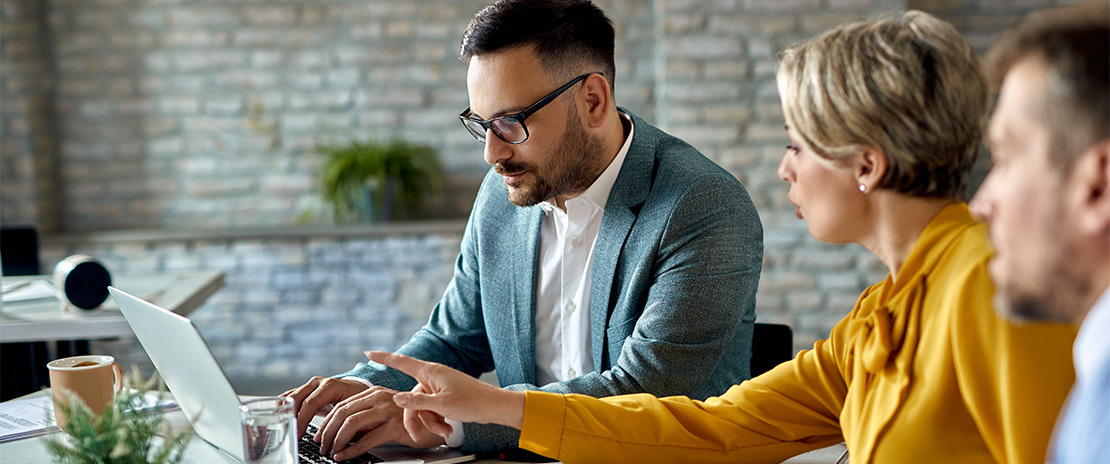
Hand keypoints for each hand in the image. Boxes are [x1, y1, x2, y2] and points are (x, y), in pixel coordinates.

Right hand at [281, 376, 367, 439]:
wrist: (356, 389)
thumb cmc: (356, 400)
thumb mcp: (353, 409)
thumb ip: (342, 421)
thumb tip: (336, 439)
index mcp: (330, 386)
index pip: (310, 403)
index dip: (302, 420)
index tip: (299, 434)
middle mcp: (318, 383)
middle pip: (297, 398)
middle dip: (292, 418)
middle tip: (290, 434)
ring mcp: (309, 385)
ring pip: (290, 396)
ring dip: (285, 412)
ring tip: (285, 428)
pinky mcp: (304, 390)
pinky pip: (290, 397)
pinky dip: (284, 407)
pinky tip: (283, 419)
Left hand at [313, 385, 445, 460]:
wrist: (436, 424)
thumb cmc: (408, 421)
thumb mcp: (382, 414)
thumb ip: (365, 418)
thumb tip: (339, 433)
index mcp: (373, 392)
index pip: (342, 405)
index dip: (327, 422)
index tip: (319, 435)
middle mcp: (379, 397)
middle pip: (343, 413)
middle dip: (328, 432)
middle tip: (322, 446)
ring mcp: (387, 410)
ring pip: (351, 424)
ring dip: (337, 440)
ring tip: (331, 452)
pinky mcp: (394, 425)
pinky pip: (366, 440)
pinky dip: (351, 450)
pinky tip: (344, 457)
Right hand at [366, 351, 524, 436]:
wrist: (493, 407)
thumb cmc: (472, 401)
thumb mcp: (441, 404)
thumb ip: (417, 402)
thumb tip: (395, 398)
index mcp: (431, 372)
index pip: (402, 362)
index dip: (384, 357)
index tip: (369, 352)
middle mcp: (433, 378)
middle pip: (410, 398)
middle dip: (415, 418)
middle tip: (416, 434)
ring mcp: (439, 388)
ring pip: (421, 407)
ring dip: (430, 422)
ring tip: (444, 430)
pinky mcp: (445, 397)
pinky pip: (432, 410)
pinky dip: (437, 421)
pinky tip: (447, 429)